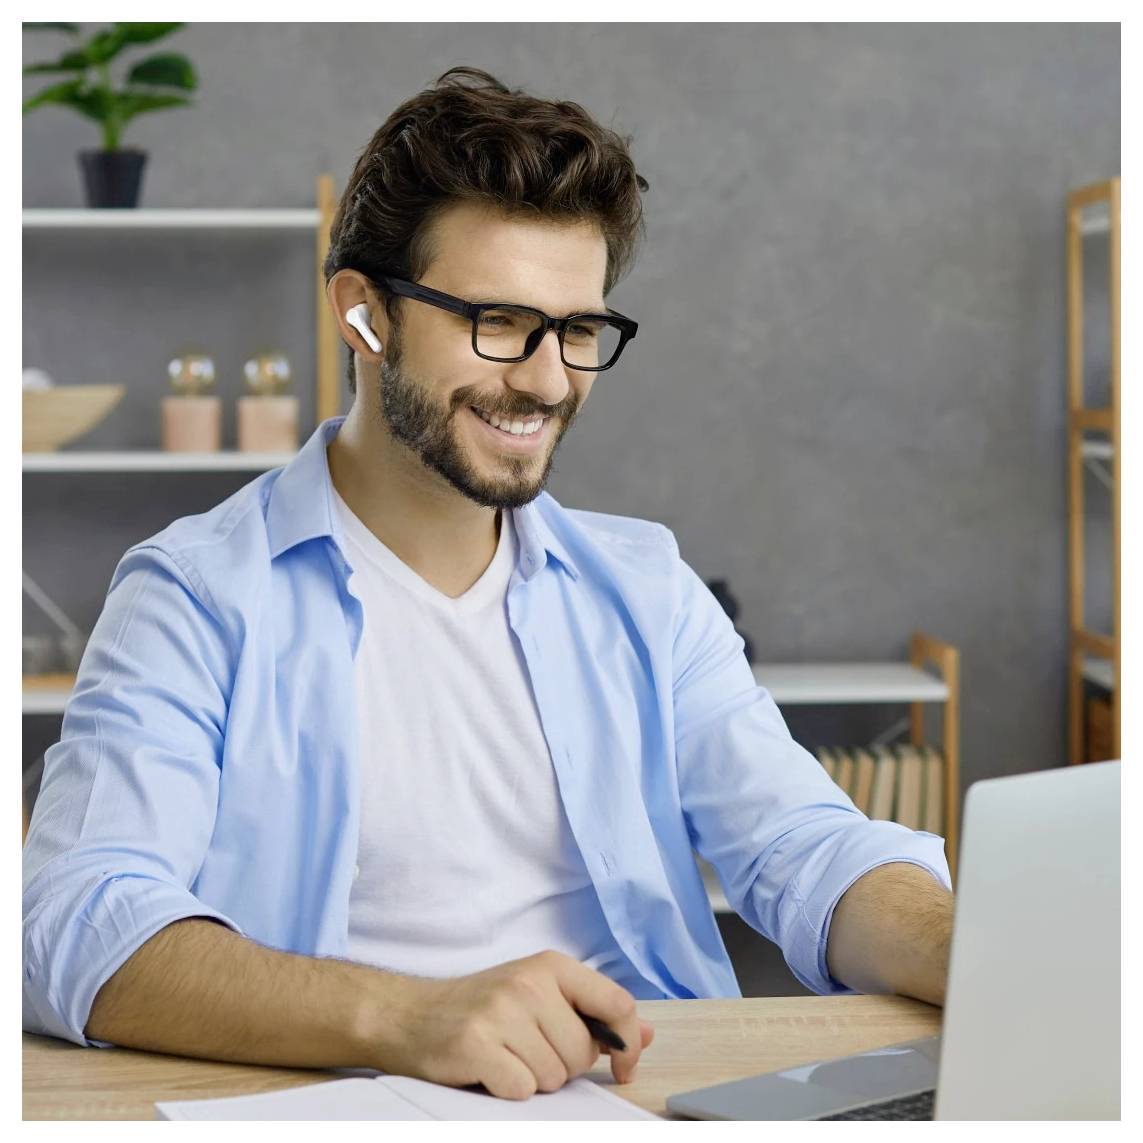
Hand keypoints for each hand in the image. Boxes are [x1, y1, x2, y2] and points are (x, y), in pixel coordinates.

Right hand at [384, 949, 653, 1099]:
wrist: (412, 1015)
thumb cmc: (483, 1007)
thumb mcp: (540, 995)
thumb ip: (593, 1012)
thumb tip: (647, 1033)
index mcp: (552, 965)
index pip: (617, 1003)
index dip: (628, 1043)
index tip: (623, 1066)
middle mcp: (529, 982)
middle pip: (583, 1051)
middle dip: (564, 1064)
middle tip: (531, 1049)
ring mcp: (502, 1012)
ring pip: (554, 1075)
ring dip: (535, 1078)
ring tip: (508, 1055)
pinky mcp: (477, 1044)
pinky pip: (522, 1090)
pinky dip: (509, 1089)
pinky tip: (491, 1069)